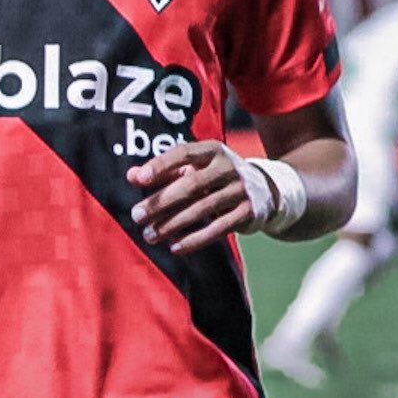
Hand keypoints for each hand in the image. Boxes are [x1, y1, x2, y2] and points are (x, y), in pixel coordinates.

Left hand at [128, 140, 273, 253]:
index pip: (183, 153)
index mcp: (212, 150)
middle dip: (161, 201)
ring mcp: (241, 189)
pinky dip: (195, 239)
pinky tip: (175, 247)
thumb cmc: (215, 177)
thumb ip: (163, 171)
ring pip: (202, 208)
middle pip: (191, 184)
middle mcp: (228, 167)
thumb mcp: (193, 168)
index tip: (139, 179)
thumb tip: (131, 176)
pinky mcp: (248, 212)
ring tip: (149, 235)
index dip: (161, 165)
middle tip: (136, 215)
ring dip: (173, 224)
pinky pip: (218, 228)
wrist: (266, 190)